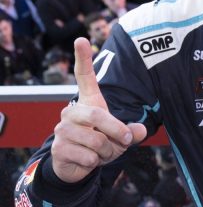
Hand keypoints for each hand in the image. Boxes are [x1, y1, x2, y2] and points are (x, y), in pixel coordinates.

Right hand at [50, 39, 147, 183]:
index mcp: (88, 104)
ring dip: (107, 152)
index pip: (85, 78)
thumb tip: (139, 130)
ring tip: (100, 153)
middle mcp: (71, 112)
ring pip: (96, 141)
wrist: (77, 166)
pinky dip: (95, 163)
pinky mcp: (58, 148)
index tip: (81, 39)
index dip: (83, 59)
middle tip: (124, 141)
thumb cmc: (100, 146)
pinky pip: (88, 156)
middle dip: (117, 132)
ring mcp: (62, 130)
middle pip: (98, 116)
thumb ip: (132, 132)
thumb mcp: (121, 138)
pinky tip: (87, 160)